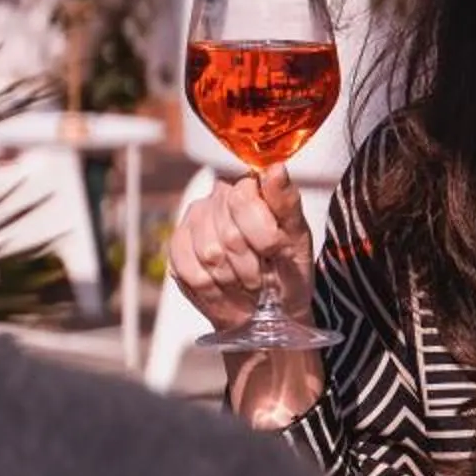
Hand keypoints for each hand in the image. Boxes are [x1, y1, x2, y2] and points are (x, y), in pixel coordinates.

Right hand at [168, 168, 315, 335]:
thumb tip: (276, 168)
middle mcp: (217, 196)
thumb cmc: (287, 266)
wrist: (271, 306)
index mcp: (249, 185)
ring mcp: (194, 220)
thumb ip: (286, 202)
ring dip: (235, 280)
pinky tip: (227, 289)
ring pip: (210, 255)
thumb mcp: (297, 236)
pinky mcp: (177, 248)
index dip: (265, 236)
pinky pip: (193, 273)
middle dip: (252, 265)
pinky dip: (216, 291)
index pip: (244, 200)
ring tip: (246, 283)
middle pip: (229, 235)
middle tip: (263, 275)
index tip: (278, 251)